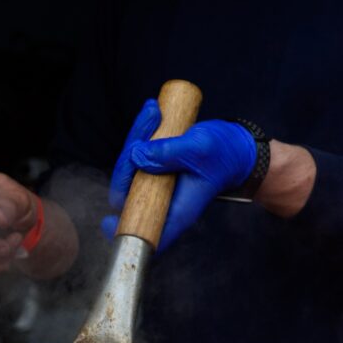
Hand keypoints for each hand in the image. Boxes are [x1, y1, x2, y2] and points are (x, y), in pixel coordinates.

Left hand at [102, 105, 256, 250]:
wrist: (235, 146)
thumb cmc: (223, 153)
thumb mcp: (200, 148)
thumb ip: (170, 153)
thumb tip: (137, 156)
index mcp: (176, 211)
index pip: (145, 232)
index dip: (123, 230)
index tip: (107, 222)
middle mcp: (161, 202)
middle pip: (127, 193)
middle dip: (130, 158)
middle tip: (149, 121)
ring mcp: (155, 187)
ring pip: (129, 171)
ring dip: (136, 138)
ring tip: (153, 110)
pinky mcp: (153, 171)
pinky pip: (136, 156)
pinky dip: (141, 134)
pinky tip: (152, 111)